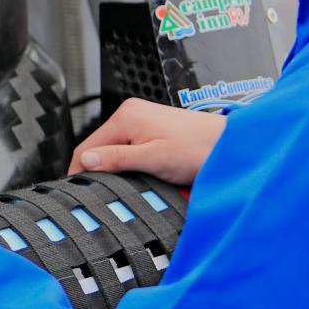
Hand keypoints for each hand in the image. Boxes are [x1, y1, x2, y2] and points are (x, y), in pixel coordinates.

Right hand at [67, 97, 225, 184]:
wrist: (230, 144)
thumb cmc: (200, 148)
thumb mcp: (154, 159)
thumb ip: (117, 159)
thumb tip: (85, 161)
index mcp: (125, 117)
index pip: (87, 147)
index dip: (79, 172)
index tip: (78, 193)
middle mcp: (129, 113)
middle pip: (99, 147)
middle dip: (98, 171)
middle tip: (101, 195)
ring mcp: (140, 119)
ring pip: (113, 148)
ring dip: (114, 168)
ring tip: (120, 188)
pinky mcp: (151, 128)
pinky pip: (128, 147)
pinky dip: (128, 162)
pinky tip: (136, 175)